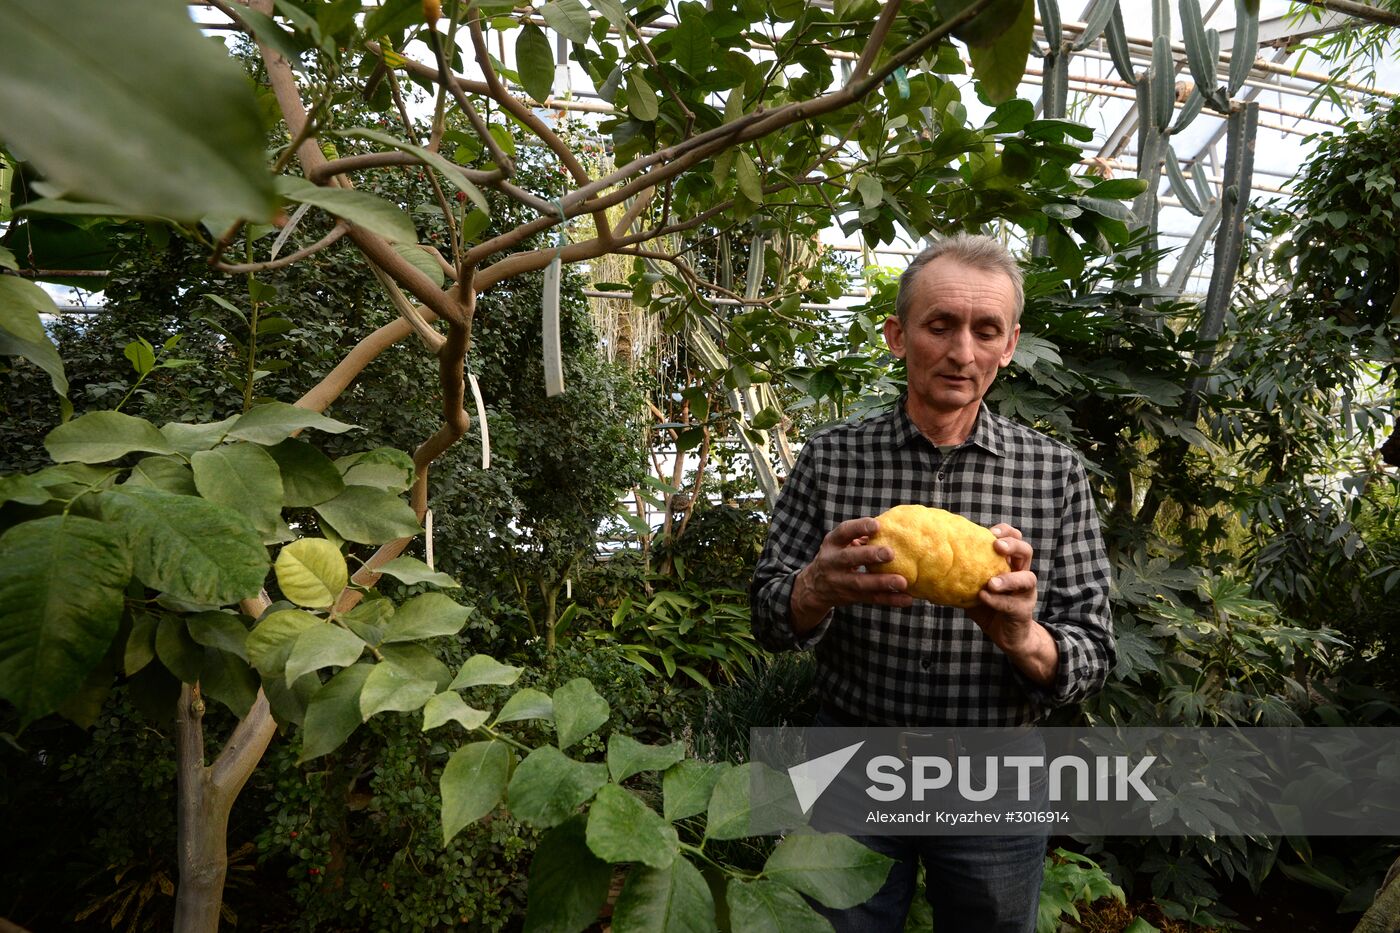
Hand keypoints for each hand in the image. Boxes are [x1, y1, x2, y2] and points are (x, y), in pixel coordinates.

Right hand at [790, 518, 912, 631]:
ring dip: (882, 582)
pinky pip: (871, 598)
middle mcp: (832, 562)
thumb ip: (861, 537)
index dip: (859, 527)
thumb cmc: (837, 557)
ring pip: (861, 583)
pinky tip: (906, 599)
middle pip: (849, 558)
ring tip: (902, 582)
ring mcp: (839, 581)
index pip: (843, 532)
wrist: (813, 587)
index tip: (877, 525)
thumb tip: (893, 527)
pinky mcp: (849, 597)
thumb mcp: (840, 544)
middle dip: (869, 555)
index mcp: (832, 543)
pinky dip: (890, 599)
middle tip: (890, 553)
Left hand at [968, 524, 1039, 653]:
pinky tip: (984, 597)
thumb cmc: (987, 607)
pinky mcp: (1023, 611)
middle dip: (1012, 545)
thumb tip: (930, 566)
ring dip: (1008, 578)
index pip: (1015, 539)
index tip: (990, 531)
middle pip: (1026, 551)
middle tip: (996, 546)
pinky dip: (997, 601)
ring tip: (991, 582)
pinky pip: (1012, 604)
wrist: (1006, 635)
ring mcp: (1026, 594)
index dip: (1006, 532)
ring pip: (1027, 578)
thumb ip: (961, 576)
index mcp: (1010, 564)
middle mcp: (1022, 575)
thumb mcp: (972, 587)